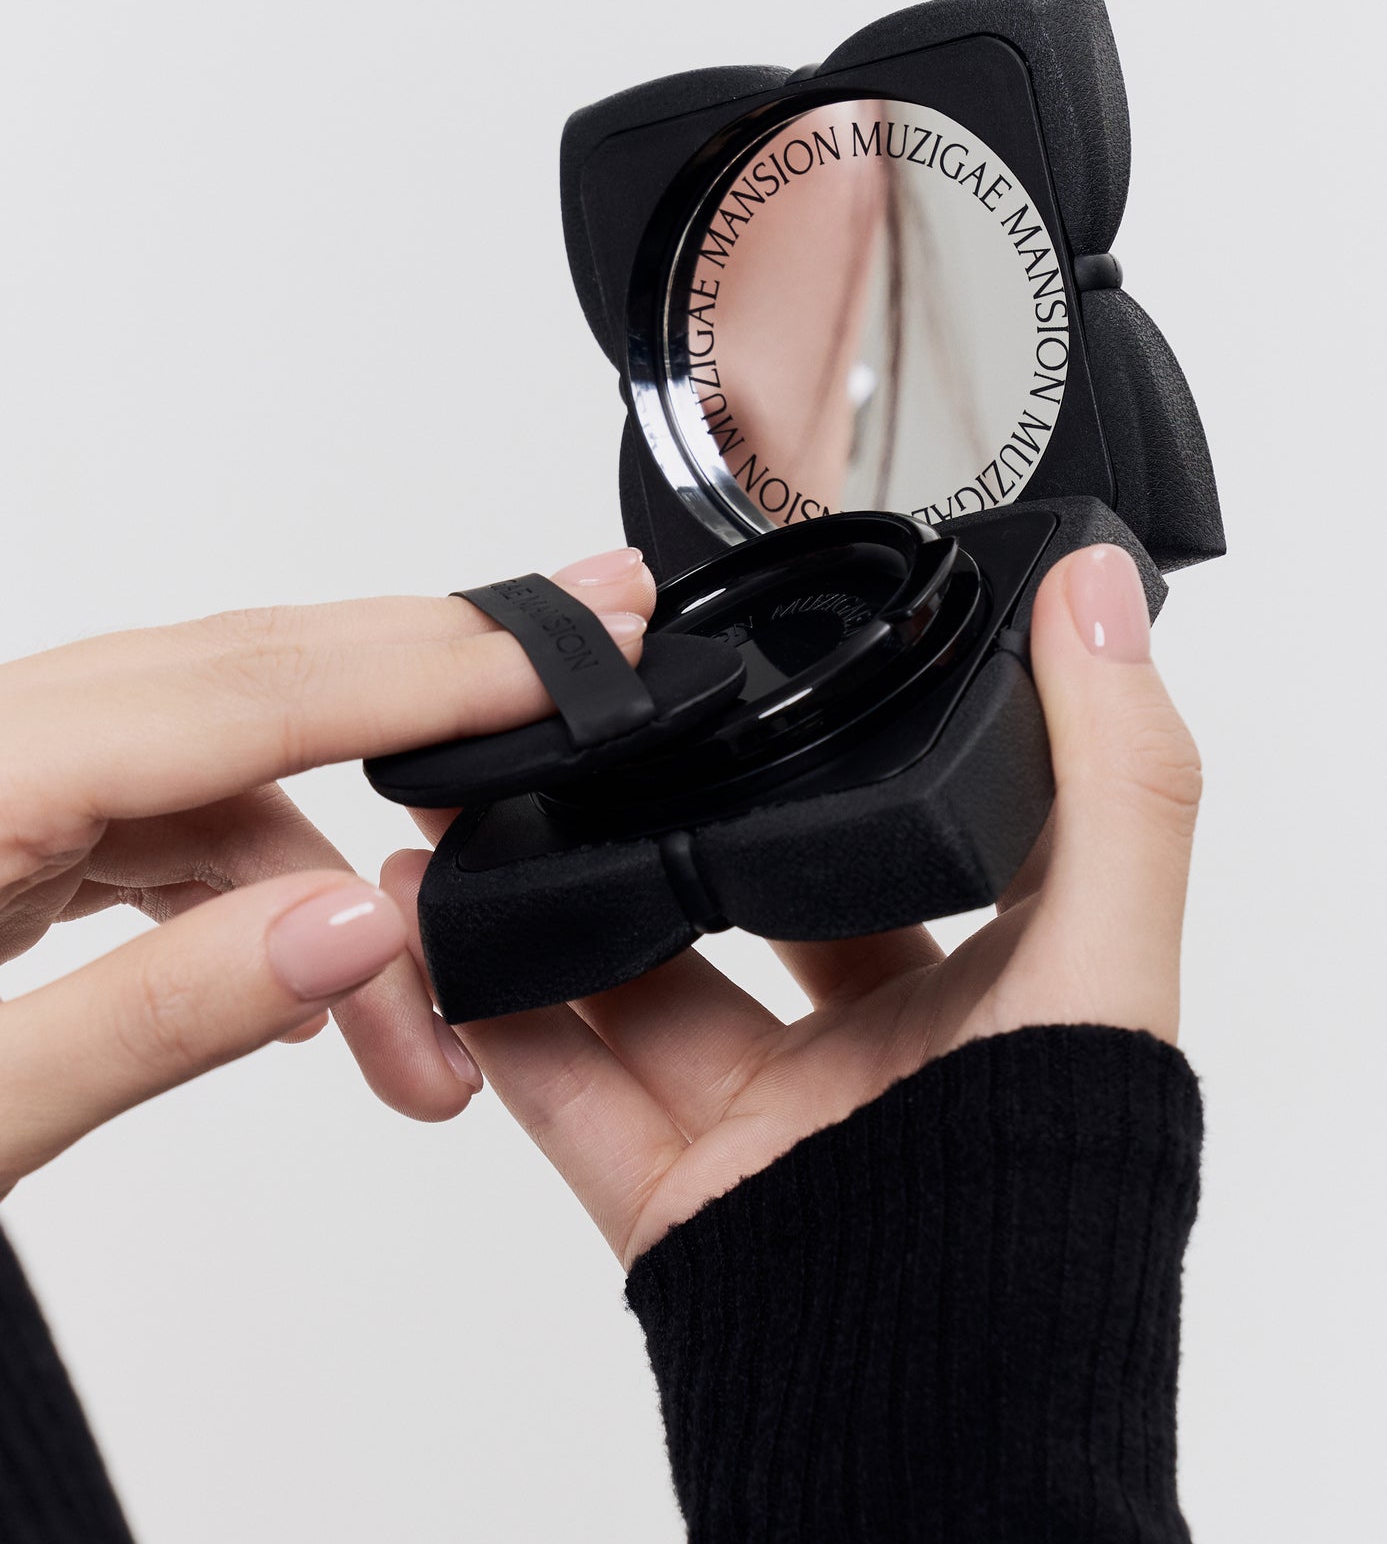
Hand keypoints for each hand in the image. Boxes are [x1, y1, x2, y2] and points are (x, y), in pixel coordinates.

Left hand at [0, 548, 654, 1194]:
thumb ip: (152, 1018)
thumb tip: (355, 925)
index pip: (226, 693)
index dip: (418, 670)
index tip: (562, 655)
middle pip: (233, 669)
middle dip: (426, 679)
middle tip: (582, 662)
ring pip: (210, 749)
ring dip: (342, 859)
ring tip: (430, 1020)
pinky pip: (160, 811)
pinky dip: (262, 879)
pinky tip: (322, 968)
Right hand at [385, 544, 1201, 1267]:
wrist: (942, 1447)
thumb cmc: (1052, 1222)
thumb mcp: (1107, 966)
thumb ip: (1113, 778)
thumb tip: (1101, 591)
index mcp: (981, 989)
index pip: (890, 839)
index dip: (824, 752)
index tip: (753, 668)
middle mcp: (870, 1052)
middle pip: (739, 904)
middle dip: (660, 815)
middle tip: (587, 729)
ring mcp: (762, 1124)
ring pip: (633, 983)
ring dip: (552, 898)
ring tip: (476, 805)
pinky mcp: (671, 1195)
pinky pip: (561, 1085)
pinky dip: (492, 1007)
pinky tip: (436, 927)